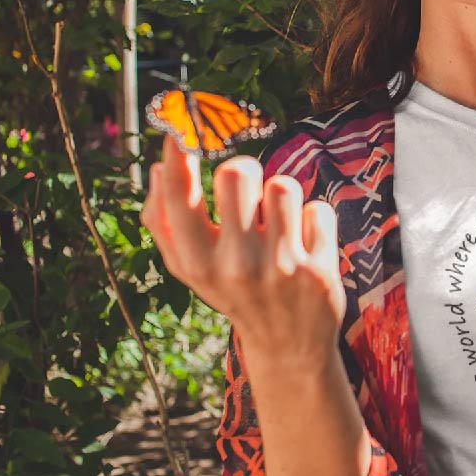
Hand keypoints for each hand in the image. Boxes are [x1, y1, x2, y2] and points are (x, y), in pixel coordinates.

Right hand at [140, 135, 346, 368]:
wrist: (289, 347)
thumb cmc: (234, 291)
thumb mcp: (192, 269)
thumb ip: (164, 224)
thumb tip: (157, 169)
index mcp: (196, 264)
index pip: (177, 198)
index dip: (177, 155)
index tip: (181, 129)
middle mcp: (235, 266)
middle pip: (237, 174)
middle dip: (245, 170)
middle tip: (249, 187)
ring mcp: (279, 269)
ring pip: (283, 185)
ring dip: (283, 195)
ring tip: (280, 222)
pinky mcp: (318, 271)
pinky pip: (318, 209)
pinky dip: (314, 221)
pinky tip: (306, 246)